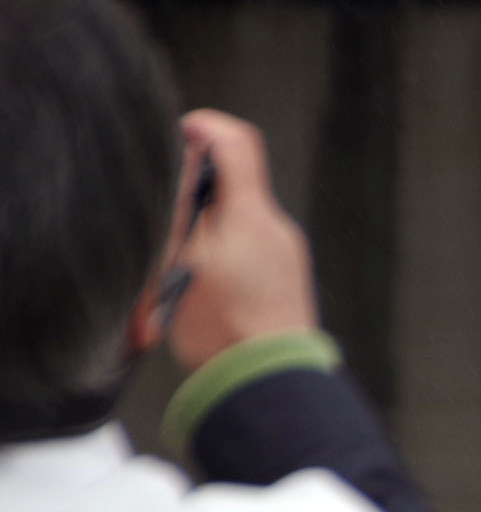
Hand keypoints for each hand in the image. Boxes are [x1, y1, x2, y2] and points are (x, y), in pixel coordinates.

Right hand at [165, 110, 317, 371]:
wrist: (267, 382)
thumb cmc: (222, 328)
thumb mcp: (184, 259)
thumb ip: (185, 203)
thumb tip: (188, 153)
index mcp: (252, 214)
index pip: (236, 141)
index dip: (203, 128)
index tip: (174, 135)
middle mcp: (277, 228)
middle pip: (233, 186)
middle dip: (193, 196)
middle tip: (162, 224)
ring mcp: (286, 255)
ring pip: (237, 223)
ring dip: (204, 234)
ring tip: (178, 271)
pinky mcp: (286, 281)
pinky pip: (248, 253)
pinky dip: (221, 259)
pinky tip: (201, 291)